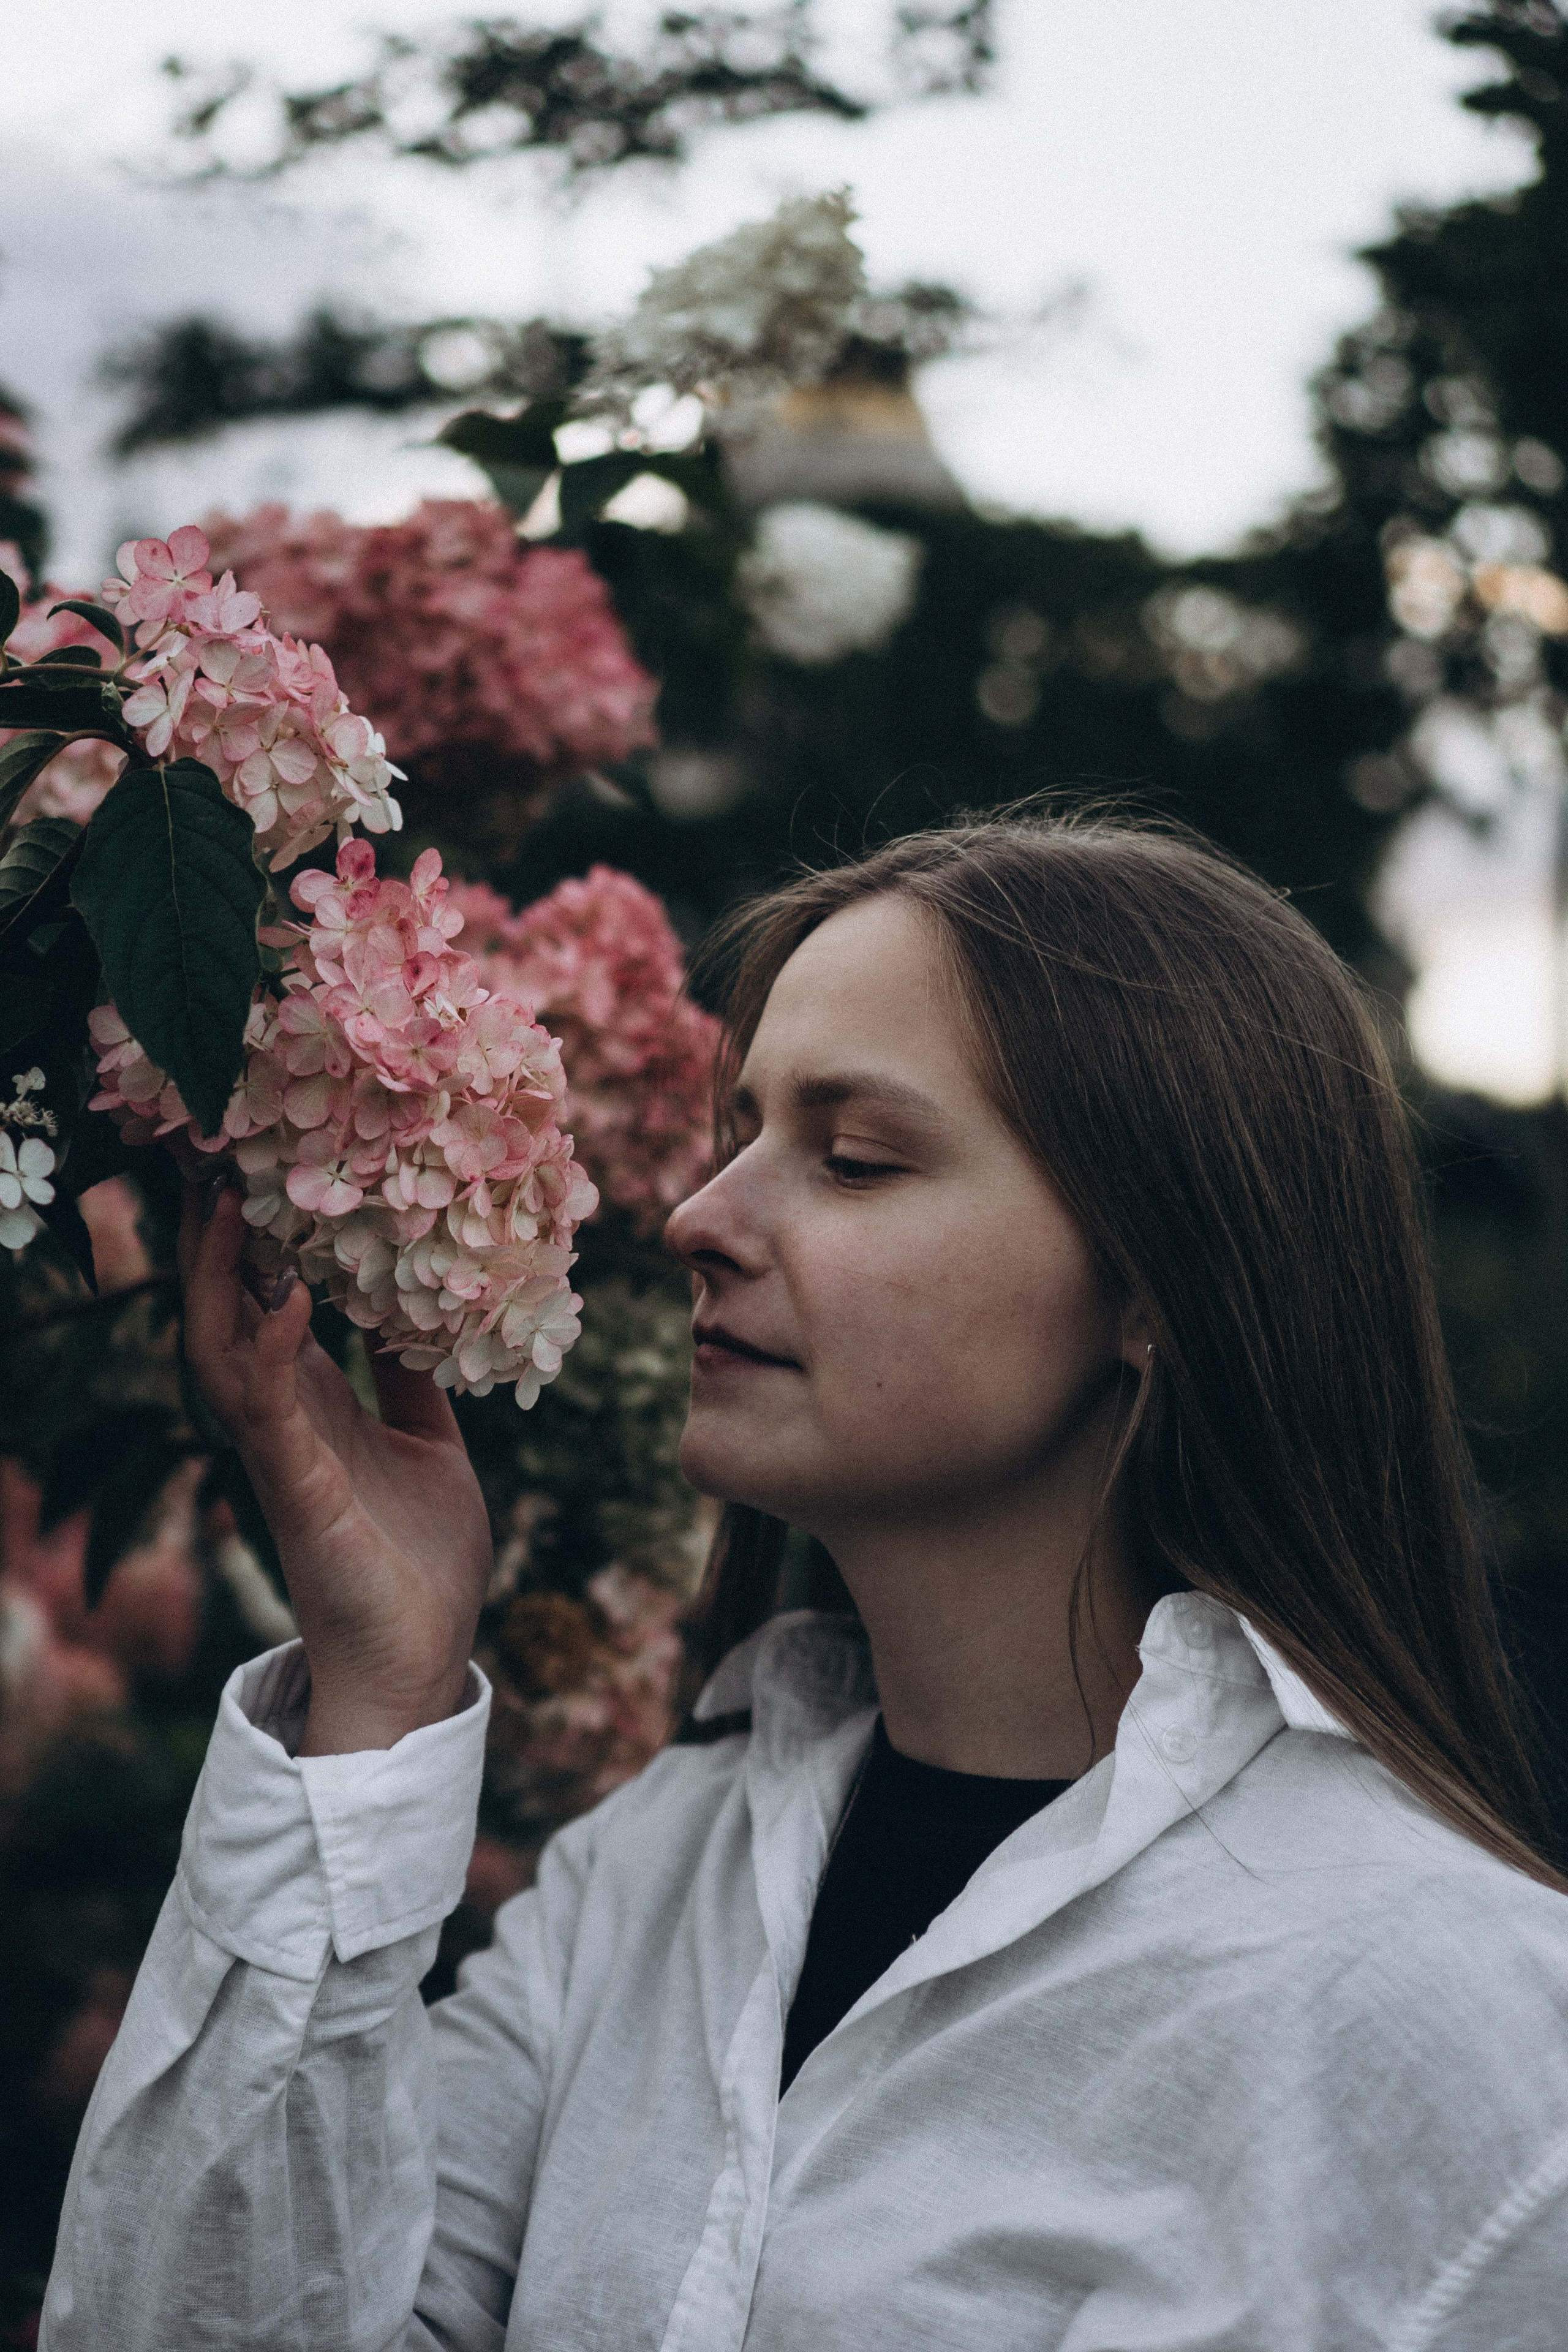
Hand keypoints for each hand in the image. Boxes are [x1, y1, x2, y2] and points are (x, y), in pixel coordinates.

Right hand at [179, 1170, 493, 1753]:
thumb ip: (415, 1378)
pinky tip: (288, 1298)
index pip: (264, 1300)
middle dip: (214, 1235)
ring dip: (222, 1275)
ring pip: (224, 1347)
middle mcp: (283, 1420)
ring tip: (231, 1198)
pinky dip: (276, 1350)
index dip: (253, 1234)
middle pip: (224, 1308)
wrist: (420, 1659)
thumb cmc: (421, 1558)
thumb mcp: (431, 1441)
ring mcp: (281, 1454)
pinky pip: (272, 1410)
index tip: (258, 1157)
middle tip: (216, 1149)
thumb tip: (422, 1307)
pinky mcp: (297, 1491)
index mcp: (314, 1405)